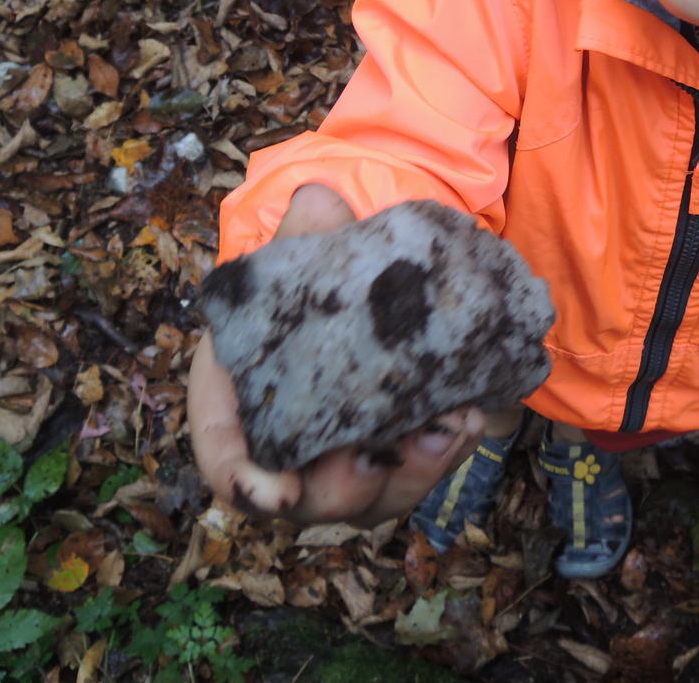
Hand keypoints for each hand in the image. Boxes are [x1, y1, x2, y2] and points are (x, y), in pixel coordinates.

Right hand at [186, 184, 487, 524]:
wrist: (344, 289)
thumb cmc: (297, 285)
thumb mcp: (291, 256)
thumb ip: (302, 234)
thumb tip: (320, 199)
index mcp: (236, 408)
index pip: (227, 466)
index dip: (248, 487)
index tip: (278, 494)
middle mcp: (289, 452)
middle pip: (308, 500)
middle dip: (343, 490)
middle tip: (371, 462)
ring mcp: (346, 463)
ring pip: (375, 496)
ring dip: (413, 472)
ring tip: (448, 427)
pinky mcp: (397, 453)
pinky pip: (421, 469)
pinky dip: (447, 447)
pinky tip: (470, 413)